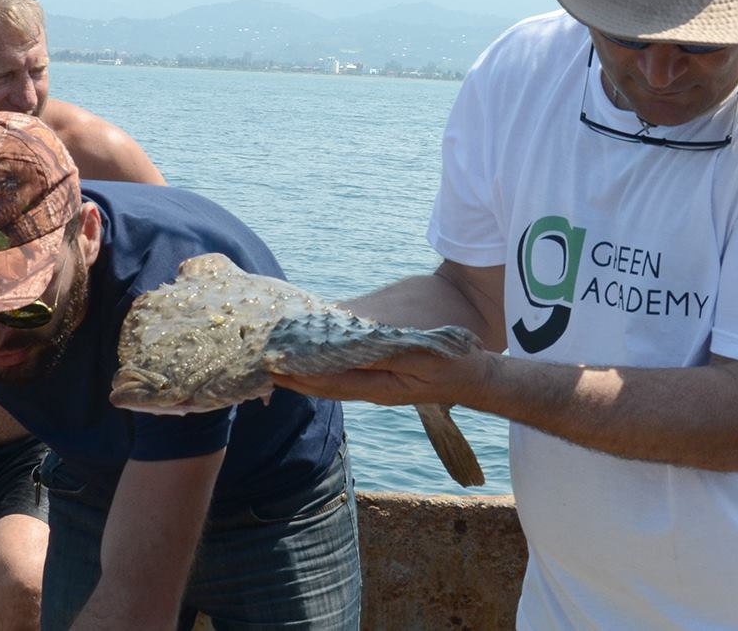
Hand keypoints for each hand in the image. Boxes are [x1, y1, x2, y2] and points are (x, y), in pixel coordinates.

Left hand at [273, 342, 492, 408]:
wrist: (477, 378)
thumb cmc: (454, 365)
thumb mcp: (424, 357)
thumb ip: (388, 353)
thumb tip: (350, 347)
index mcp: (378, 387)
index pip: (329, 382)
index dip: (300, 373)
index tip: (274, 363)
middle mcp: (370, 389)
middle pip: (322, 384)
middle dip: (292, 375)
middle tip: (260, 363)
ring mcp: (374, 385)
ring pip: (329, 381)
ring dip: (302, 372)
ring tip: (274, 362)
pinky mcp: (379, 377)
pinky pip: (342, 374)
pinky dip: (321, 366)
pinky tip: (309, 358)